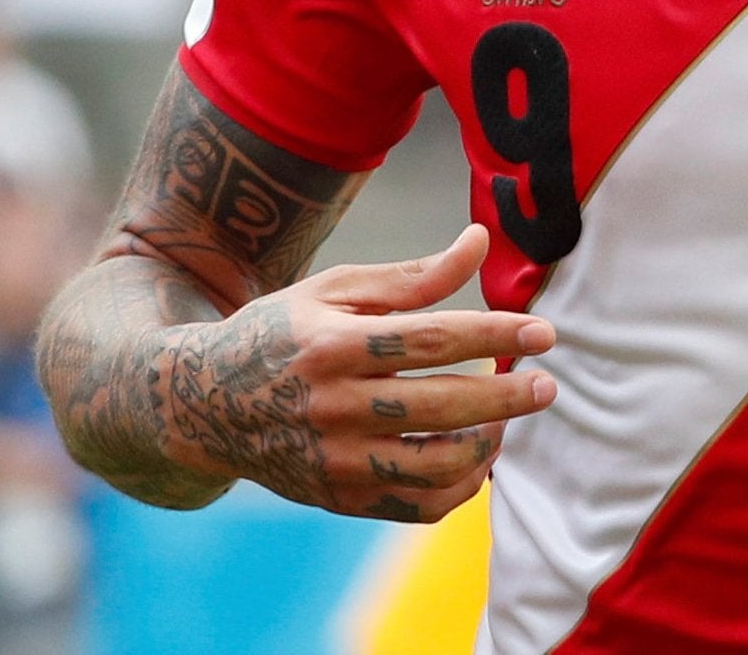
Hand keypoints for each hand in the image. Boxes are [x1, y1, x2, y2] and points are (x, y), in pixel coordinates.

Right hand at [158, 225, 554, 521]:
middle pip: (440, 405)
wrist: (202, 403)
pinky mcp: (337, 497)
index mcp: (334, 344)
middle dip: (505, 396)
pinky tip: (477, 456)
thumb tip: (480, 244)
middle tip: (545, 386)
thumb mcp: (335, 290)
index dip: (495, 335)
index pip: (432, 340)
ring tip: (506, 418)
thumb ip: (413, 276)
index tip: (544, 334)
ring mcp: (334, 459)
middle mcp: (332, 406)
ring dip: (486, 444)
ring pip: (434, 465)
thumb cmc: (281, 333)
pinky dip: (459, 486)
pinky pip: (417, 504)